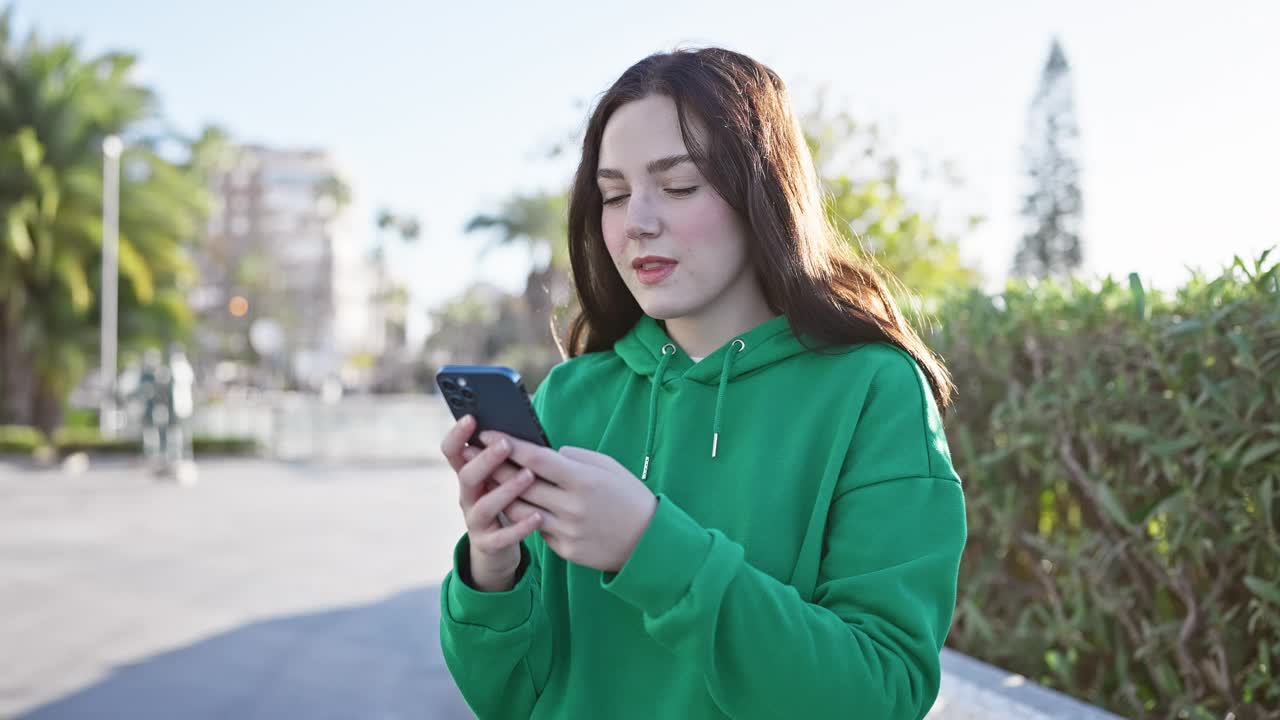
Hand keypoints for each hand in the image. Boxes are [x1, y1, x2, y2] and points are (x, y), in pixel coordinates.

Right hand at [439, 416, 542, 591]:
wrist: (498, 547)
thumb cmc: (507, 500)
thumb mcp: (501, 476)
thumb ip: (506, 457)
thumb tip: (523, 428)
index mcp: (468, 474)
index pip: (453, 451)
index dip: (458, 435)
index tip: (471, 418)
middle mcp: (467, 496)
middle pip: (467, 475)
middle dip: (486, 459)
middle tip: (506, 444)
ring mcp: (475, 521)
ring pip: (484, 505)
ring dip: (506, 489)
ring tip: (529, 476)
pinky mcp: (488, 544)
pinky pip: (502, 537)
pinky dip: (520, 527)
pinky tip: (538, 516)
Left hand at [480, 430, 657, 572]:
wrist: (648, 542)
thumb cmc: (628, 496)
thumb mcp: (607, 467)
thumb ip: (574, 458)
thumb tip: (544, 454)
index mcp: (583, 479)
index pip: (536, 459)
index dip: (507, 445)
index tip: (485, 433)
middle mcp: (571, 506)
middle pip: (520, 485)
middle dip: (494, 467)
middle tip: (473, 454)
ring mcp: (567, 530)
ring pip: (521, 510)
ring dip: (503, 494)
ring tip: (489, 480)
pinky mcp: (565, 550)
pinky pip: (537, 530)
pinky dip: (527, 516)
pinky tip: (517, 506)